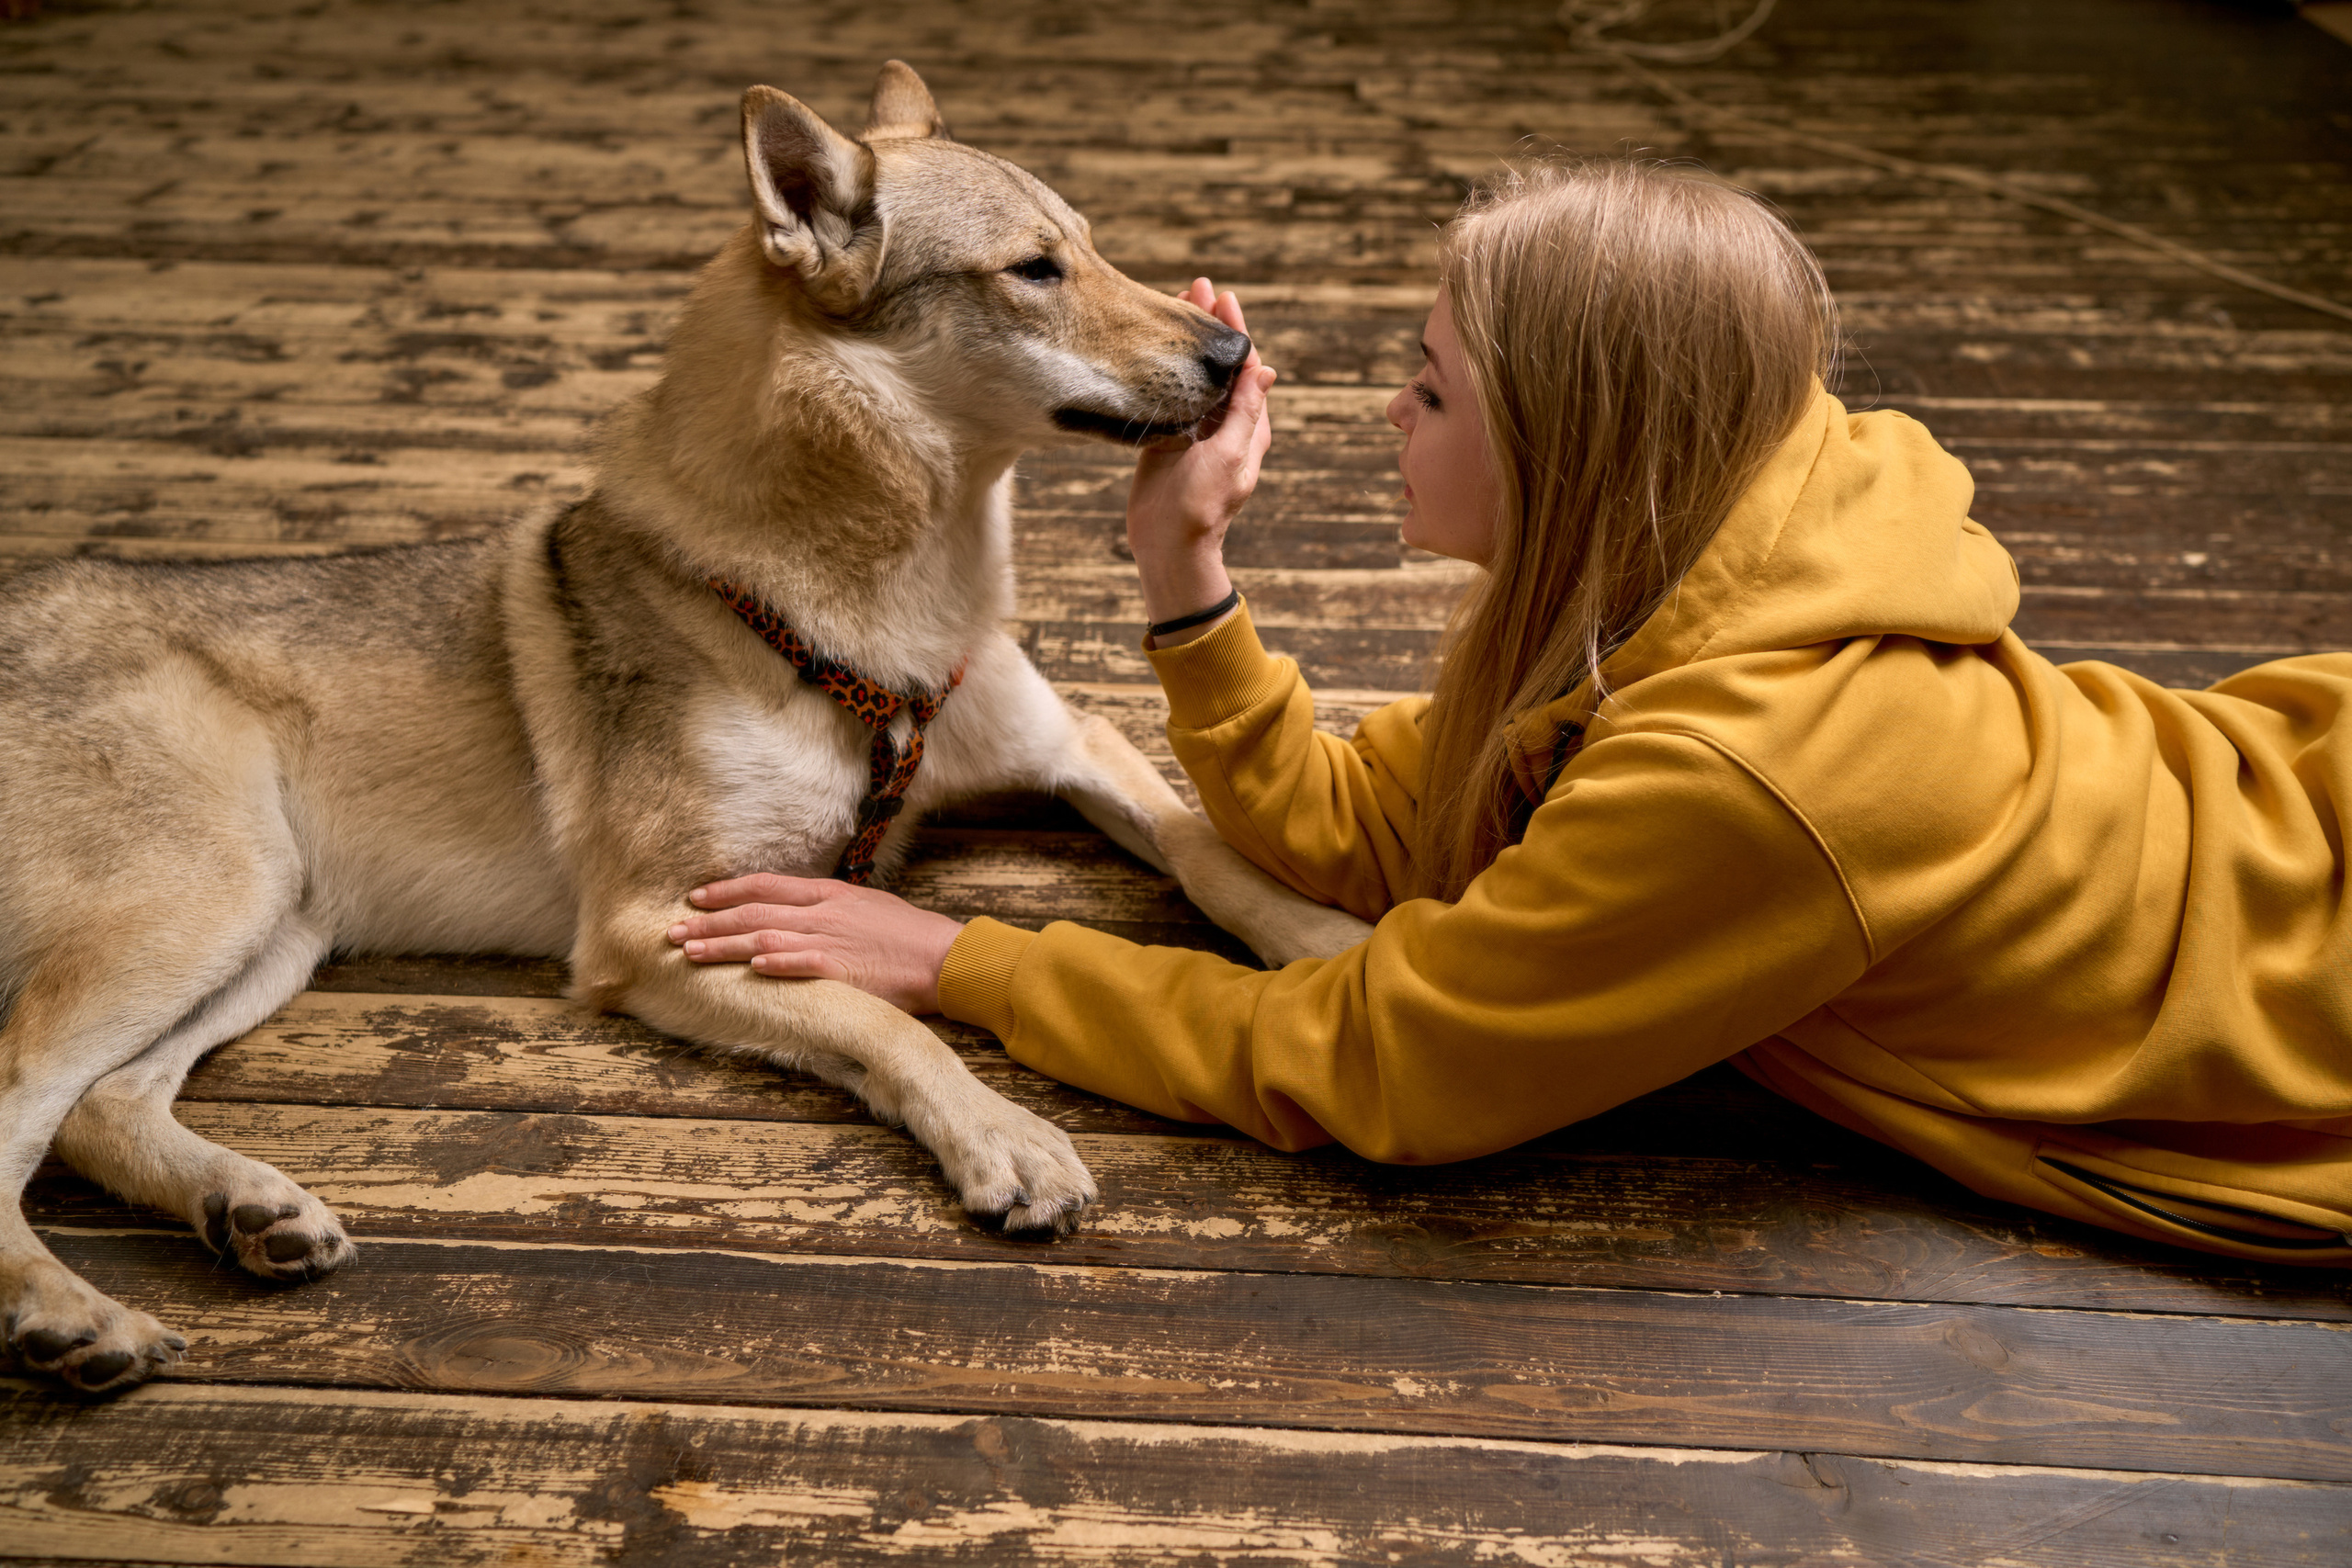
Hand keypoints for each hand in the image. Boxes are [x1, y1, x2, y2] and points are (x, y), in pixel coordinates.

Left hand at [666, 875, 964, 1014]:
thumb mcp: (865, 908)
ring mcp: (833, 940)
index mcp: (829, 895)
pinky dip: (775, 963)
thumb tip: (795, 913)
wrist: (945, 957)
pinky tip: (749, 967)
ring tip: (690, 952)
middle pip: (755, 912)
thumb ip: (828, 909)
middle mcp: (824, 913)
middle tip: (672, 930)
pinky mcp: (845, 969)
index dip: (727, 891)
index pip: (766, 886)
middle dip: (709, 921)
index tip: (695, 897)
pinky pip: (803, 962)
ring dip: (725, 944)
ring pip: (767, 938)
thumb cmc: (907, 937)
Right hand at [1128, 278, 1276, 643]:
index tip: (1222, 296)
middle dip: (1211, 325)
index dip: (1235, 330)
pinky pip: (1174, 394)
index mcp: (1249, 426)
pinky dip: (1169, 366)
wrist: (1168, 547)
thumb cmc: (1202, 506)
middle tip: (1197, 285)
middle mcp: (1226, 424)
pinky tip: (1156, 348)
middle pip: (1221, 364)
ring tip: (1177, 303)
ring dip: (1188, 340)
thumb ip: (1246, 412)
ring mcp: (1199, 430)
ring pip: (1197, 374)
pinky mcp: (1171, 438)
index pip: (1246, 367)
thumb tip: (1266, 369)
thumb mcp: (1229, 455)